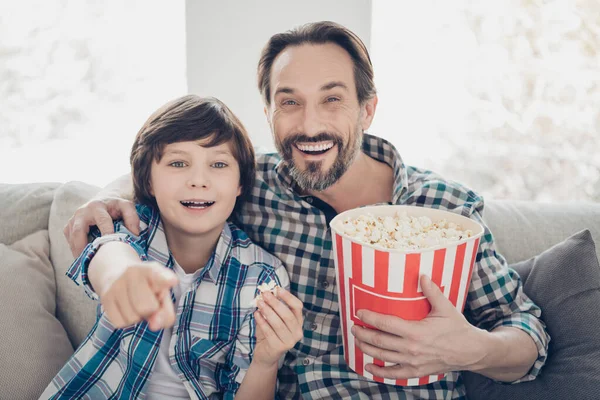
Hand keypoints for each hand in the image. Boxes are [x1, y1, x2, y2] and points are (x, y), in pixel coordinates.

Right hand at [64, 197, 140, 256]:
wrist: (103, 200)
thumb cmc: (115, 206)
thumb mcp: (126, 206)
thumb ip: (132, 217)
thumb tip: (135, 234)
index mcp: (97, 206)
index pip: (102, 220)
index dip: (107, 233)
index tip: (112, 245)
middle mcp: (82, 212)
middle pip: (78, 231)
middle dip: (83, 246)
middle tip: (92, 260)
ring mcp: (73, 220)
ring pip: (72, 237)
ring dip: (78, 251)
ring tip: (88, 263)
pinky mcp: (68, 227)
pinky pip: (69, 240)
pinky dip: (75, 250)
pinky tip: (84, 258)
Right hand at [100, 261, 177, 331]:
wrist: (116, 273)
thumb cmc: (147, 288)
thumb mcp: (162, 295)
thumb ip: (166, 313)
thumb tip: (154, 326)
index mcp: (151, 269)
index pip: (158, 274)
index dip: (166, 279)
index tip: (173, 281)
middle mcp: (132, 273)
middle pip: (147, 308)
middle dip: (150, 310)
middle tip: (147, 300)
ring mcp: (116, 284)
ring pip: (132, 318)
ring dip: (137, 316)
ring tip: (135, 302)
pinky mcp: (105, 296)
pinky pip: (120, 323)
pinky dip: (125, 321)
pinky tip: (125, 307)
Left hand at [252, 289, 303, 366]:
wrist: (265, 355)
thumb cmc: (270, 333)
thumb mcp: (272, 318)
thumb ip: (271, 307)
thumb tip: (266, 292)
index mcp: (298, 322)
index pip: (297, 306)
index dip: (288, 297)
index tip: (277, 289)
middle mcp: (297, 332)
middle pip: (288, 314)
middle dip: (275, 303)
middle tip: (265, 295)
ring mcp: (289, 341)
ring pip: (278, 323)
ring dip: (268, 311)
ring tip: (259, 303)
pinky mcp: (279, 347)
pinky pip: (269, 332)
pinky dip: (262, 322)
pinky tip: (256, 314)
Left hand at [351, 275, 487, 379]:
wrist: (471, 352)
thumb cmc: (458, 328)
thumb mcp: (445, 308)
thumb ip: (432, 291)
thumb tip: (422, 275)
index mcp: (416, 331)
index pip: (385, 323)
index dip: (370, 318)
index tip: (358, 313)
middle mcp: (411, 348)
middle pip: (379, 341)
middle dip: (363, 333)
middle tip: (353, 327)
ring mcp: (413, 362)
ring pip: (383, 356)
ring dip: (366, 349)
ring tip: (357, 341)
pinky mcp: (416, 371)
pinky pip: (394, 374)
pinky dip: (380, 371)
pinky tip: (369, 366)